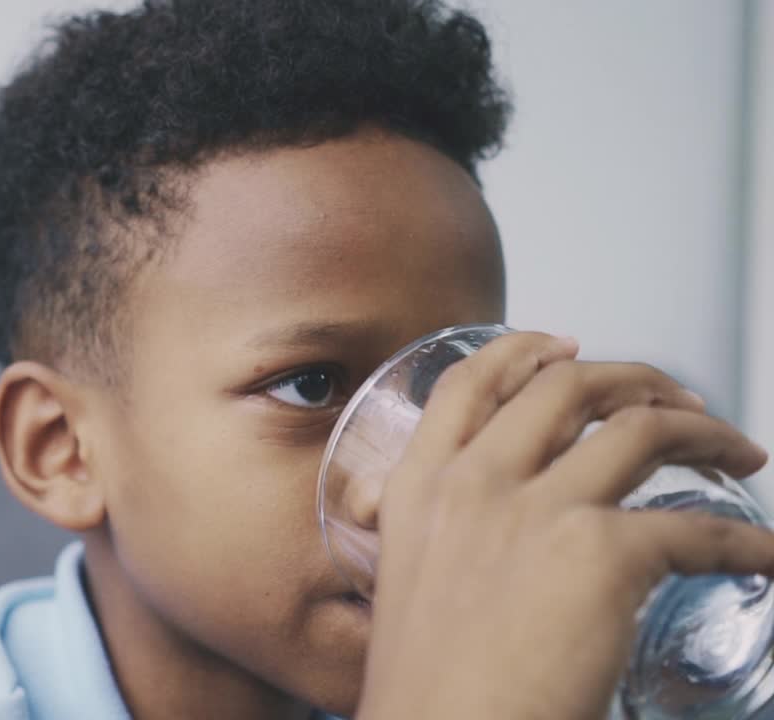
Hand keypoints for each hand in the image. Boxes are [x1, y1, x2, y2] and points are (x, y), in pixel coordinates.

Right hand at [355, 332, 771, 719]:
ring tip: (739, 452)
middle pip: (567, 385)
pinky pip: (700, 529)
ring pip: (642, 428)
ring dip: (706, 432)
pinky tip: (767, 553)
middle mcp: (475, 482)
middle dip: (636, 379)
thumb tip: (502, 541)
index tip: (563, 344)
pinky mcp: (599, 555)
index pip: (468, 384)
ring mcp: (537, 511)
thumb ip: (446, 542)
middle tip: (677, 401)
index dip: (522, 350)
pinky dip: (750, 539)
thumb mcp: (411, 590)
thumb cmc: (428, 691)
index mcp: (420, 490)